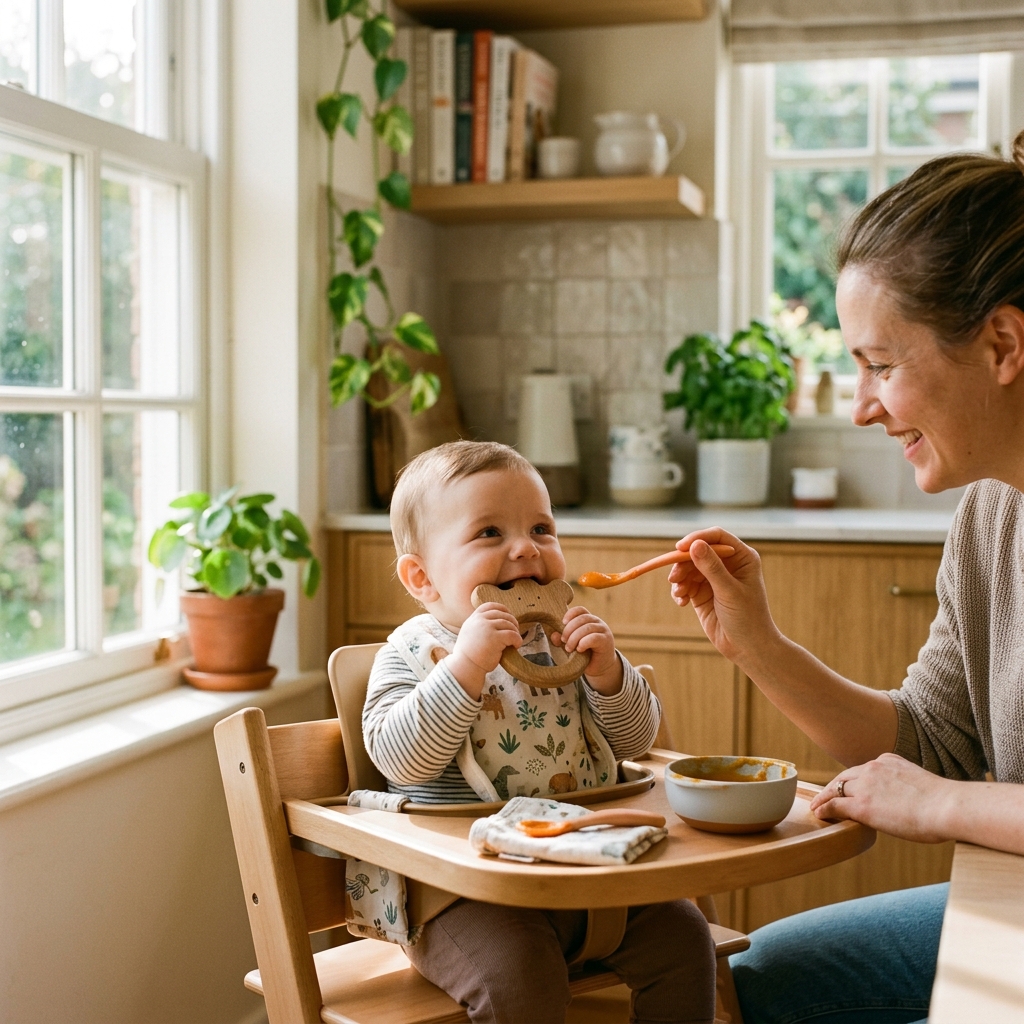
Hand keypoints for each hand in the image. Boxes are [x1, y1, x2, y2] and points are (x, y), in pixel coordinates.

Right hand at [448, 603, 522, 698]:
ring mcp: (487, 628)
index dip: (502, 609)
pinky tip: (516, 646)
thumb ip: (478, 626)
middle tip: (515, 631)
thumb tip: (495, 623)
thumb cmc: (468, 655)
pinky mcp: (495, 638)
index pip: (490, 606)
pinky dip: (517, 640)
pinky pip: (513, 635)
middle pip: (502, 615)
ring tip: (515, 641)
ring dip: (515, 632)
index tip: (508, 615)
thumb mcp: (469, 633)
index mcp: (473, 619)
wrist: (465, 667)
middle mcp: (479, 620)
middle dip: (512, 622)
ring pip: (509, 624)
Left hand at [552, 606, 621, 694]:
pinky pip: (594, 637)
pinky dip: (584, 643)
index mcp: (589, 620)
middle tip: (563, 641)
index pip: (580, 610)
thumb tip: (554, 635)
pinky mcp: (606, 641)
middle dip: (569, 629)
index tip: (563, 623)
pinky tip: (579, 649)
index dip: (570, 614)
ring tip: (569, 648)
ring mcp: (603, 631)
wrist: (600, 667)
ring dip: (574, 638)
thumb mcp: (571, 646)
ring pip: (587, 628)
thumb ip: (562, 640)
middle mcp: (597, 622)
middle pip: (581, 619)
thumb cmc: (585, 655)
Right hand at [667, 529, 778, 666]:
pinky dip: (680, 591)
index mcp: (742, 557)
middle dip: (684, 563)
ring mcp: (713, 578)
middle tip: (674, 578)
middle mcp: (727, 564)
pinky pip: (685, 584)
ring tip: (680, 593)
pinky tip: (682, 602)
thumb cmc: (748, 618)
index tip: (680, 548)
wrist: (748, 648)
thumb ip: (711, 568)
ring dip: (680, 579)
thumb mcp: (729, 591)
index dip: (697, 538)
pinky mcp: (702, 593)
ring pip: (688, 568)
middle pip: (698, 552)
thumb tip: (694, 545)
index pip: (717, 537)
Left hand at [810, 753, 955, 843]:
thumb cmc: (945, 803)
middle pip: (845, 777)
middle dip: (833, 786)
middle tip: (824, 796)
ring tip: (816, 806)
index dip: (852, 780)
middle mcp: (873, 768)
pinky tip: (818, 813)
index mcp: (888, 760)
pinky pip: (835, 804)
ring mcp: (866, 785)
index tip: (846, 787)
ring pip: (836, 789)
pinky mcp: (861, 805)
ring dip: (824, 798)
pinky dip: (824, 808)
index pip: (863, 769)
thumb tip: (907, 799)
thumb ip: (906, 785)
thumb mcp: (921, 783)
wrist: (947, 807)